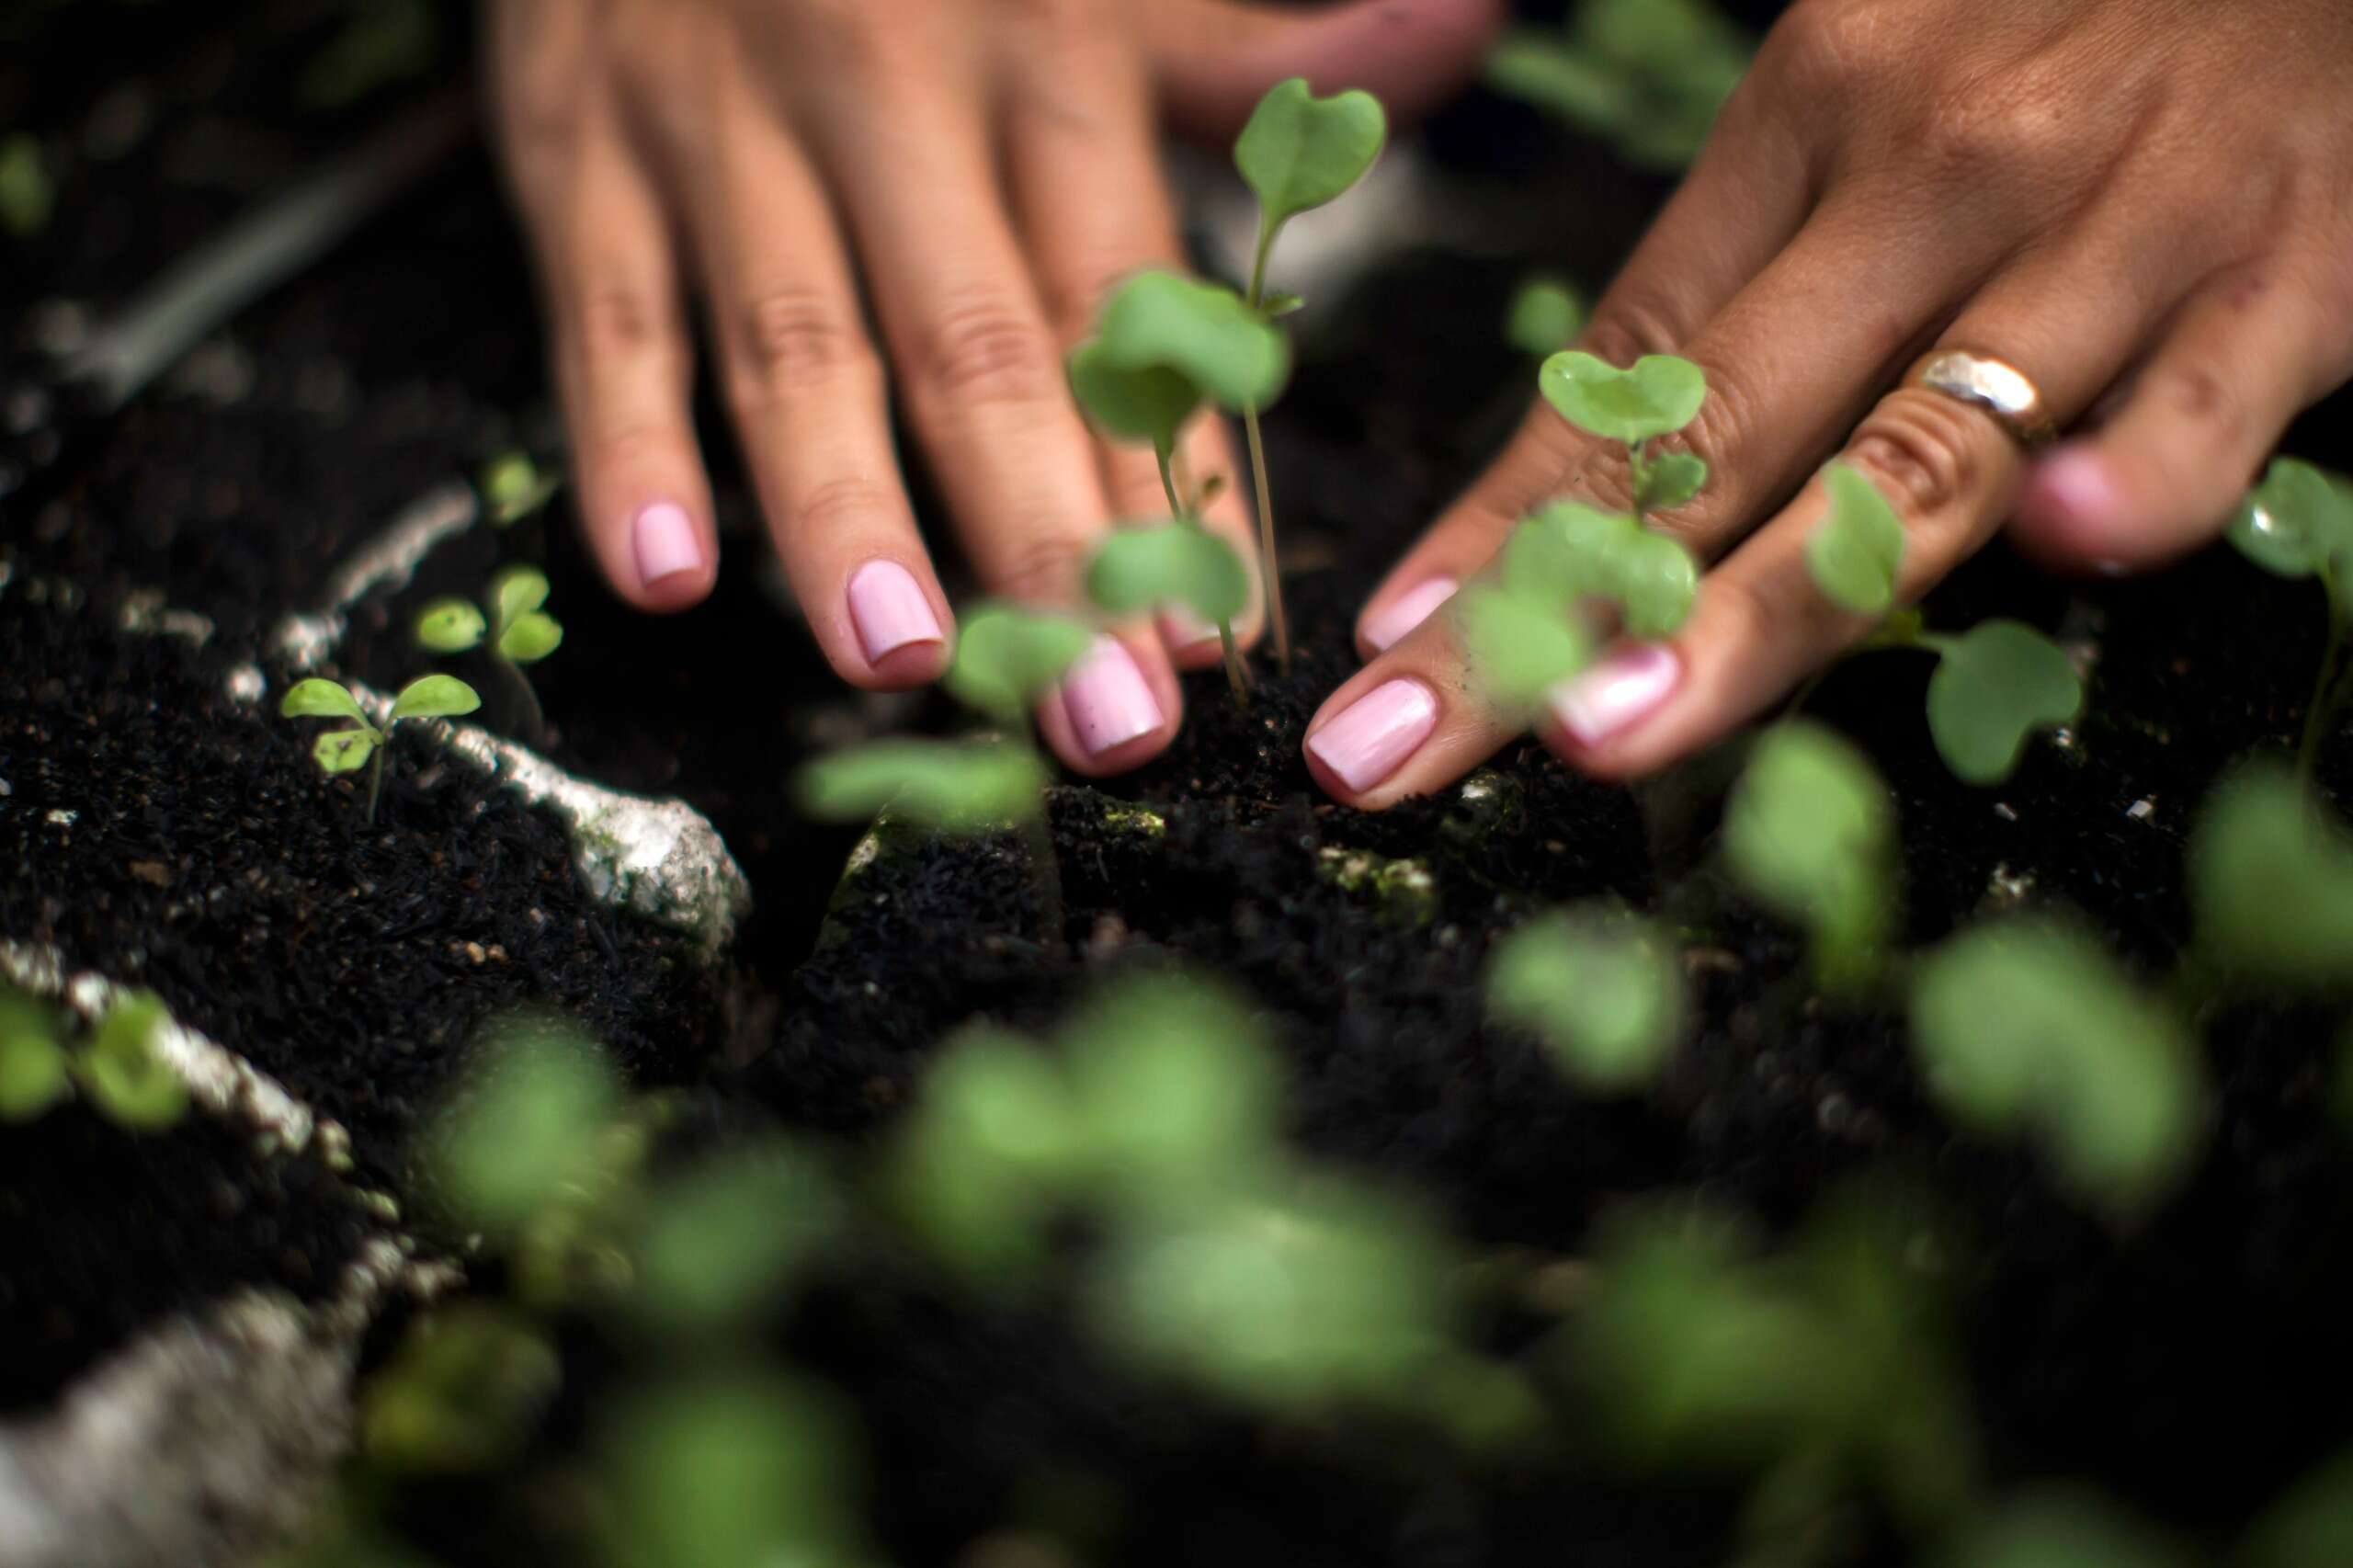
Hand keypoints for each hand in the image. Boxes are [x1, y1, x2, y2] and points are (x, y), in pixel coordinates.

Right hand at [483, 0, 1499, 774]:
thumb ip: (1246, 44)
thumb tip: (1461, 35)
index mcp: (1042, 61)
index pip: (1121, 299)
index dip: (1173, 475)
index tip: (1224, 639)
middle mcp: (891, 98)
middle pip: (975, 344)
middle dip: (1044, 541)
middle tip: (1101, 717)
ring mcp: (727, 132)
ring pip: (796, 343)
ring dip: (846, 514)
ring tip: (903, 659)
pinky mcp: (581, 156)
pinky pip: (602, 313)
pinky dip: (624, 443)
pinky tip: (657, 578)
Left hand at [1305, 0, 2352, 806]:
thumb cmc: (2074, 8)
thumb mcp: (1880, 77)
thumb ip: (1763, 258)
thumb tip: (1610, 465)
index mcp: (1813, 116)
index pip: (1624, 367)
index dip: (1498, 523)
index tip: (1391, 647)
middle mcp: (1937, 179)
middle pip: (1715, 438)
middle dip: (1543, 612)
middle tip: (1399, 749)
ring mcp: (2114, 229)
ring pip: (1915, 460)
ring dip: (1754, 613)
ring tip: (1609, 732)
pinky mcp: (2298, 270)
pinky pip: (2204, 413)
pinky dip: (2140, 484)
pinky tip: (2069, 551)